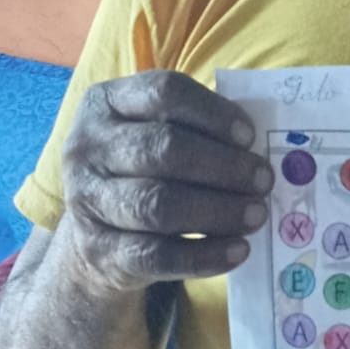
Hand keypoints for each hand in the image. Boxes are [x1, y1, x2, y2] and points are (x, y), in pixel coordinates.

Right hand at [61, 70, 272, 291]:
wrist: (93, 236)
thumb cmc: (141, 170)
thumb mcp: (154, 134)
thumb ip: (198, 131)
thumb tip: (259, 150)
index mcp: (106, 103)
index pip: (163, 93)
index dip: (213, 113)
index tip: (250, 136)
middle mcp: (88, 147)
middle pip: (163, 149)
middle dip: (223, 165)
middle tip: (263, 181)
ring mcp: (86, 200)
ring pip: (158, 204)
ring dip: (218, 210)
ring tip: (256, 214)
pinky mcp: (97, 250)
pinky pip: (156, 255)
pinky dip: (204, 254)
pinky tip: (238, 250)